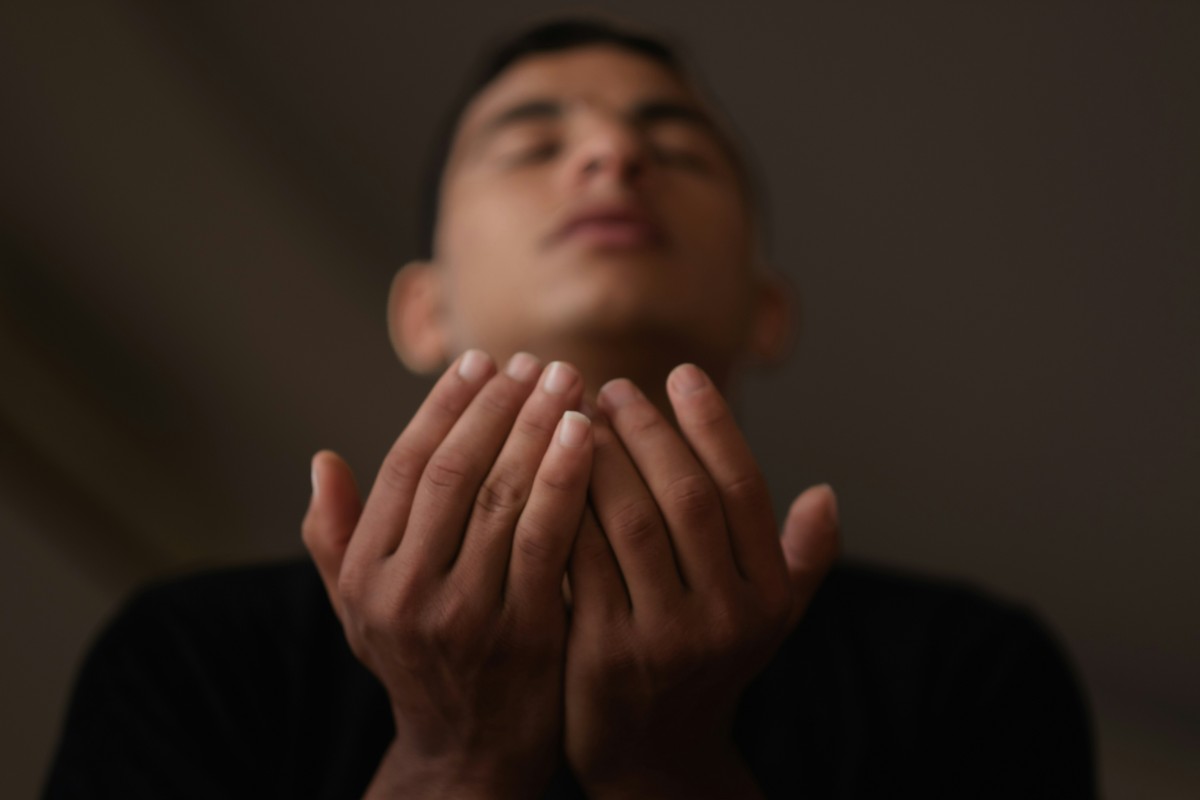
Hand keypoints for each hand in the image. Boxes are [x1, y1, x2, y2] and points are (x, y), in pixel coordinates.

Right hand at [302, 350, 592, 798]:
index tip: (480, 361)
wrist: (466, 755)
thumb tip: (321, 459)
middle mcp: (404, 590)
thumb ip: (336, 537)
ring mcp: (464, 613)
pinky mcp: (523, 632)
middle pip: (454, 470)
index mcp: (365, 573)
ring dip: (537, 428)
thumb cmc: (419, 667)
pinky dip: (568, 480)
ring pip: (502, 495)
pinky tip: (590, 436)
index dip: (445, 406)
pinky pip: (548, 538)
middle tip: (533, 360)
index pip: (405, 465)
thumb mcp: (359, 611)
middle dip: (498, 406)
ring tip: (567, 380)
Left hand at [564, 363, 838, 798]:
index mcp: (768, 597)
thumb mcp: (766, 623)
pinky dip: (562, 507)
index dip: (713, 424)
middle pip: (687, 497)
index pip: (743, 489)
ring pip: (630, 522)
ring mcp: (666, 640)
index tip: (680, 374)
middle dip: (647, 432)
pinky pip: (580, 560)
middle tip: (611, 387)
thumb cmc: (707, 669)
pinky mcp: (604, 655)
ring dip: (599, 458)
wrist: (656, 758)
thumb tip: (827, 494)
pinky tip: (542, 469)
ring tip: (572, 414)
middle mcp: (727, 618)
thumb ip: (800, 561)